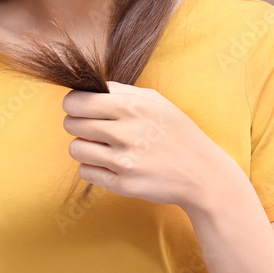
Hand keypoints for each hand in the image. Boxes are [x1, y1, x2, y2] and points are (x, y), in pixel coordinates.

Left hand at [62, 81, 234, 209]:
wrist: (202, 173)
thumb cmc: (177, 132)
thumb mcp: (156, 101)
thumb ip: (122, 90)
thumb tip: (92, 87)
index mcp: (131, 106)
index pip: (76, 101)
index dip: (74, 104)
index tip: (81, 108)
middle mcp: (125, 132)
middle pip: (71, 123)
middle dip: (77, 123)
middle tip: (94, 127)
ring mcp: (123, 161)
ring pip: (75, 148)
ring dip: (84, 146)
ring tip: (102, 146)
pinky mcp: (122, 185)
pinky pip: (85, 171)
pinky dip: (92, 167)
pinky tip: (109, 163)